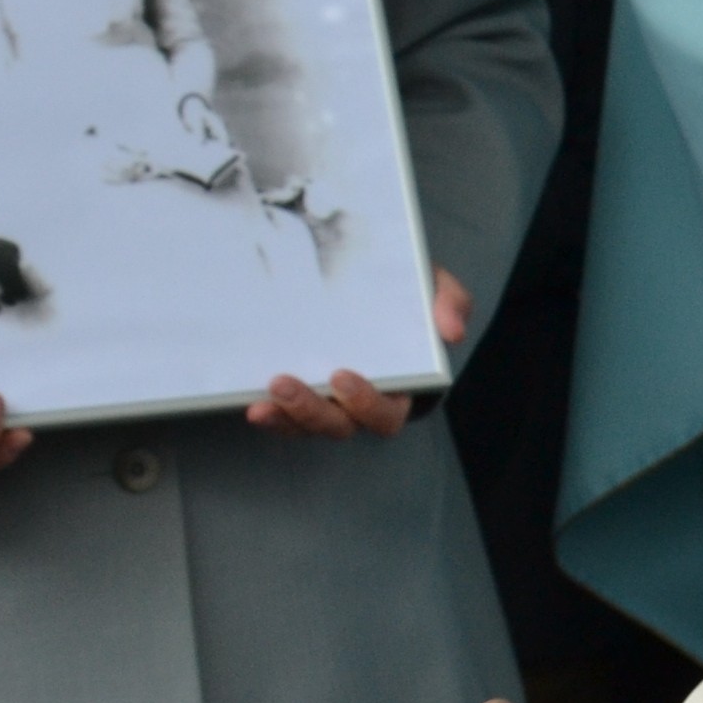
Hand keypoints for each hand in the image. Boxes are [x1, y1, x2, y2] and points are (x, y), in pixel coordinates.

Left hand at [247, 268, 473, 440]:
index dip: (366, 403)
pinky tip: (251, 403)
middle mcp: (361, 405)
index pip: (386, 412)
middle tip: (284, 385)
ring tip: (262, 401)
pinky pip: (284, 416)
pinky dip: (270, 414)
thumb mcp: (433, 286)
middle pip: (341, 426)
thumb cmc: (404, 292)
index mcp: (399, 388)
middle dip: (312, 411)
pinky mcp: (299, 395)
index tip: (343, 377)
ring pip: (308, 426)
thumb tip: (451, 332)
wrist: (366, 277)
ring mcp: (328, 403)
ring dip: (285, 417)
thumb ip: (451, 301)